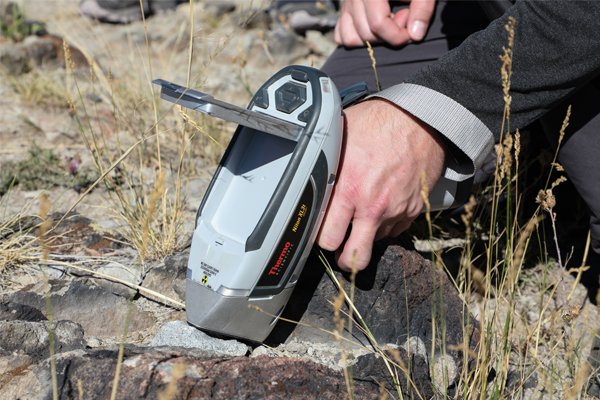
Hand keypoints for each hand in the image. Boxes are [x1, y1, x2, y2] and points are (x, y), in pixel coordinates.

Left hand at [317, 99, 444, 270]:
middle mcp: (371, 206)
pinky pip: (395, 230)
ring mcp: (395, 210)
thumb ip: (325, 165)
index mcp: (348, 190)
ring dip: (365, 235)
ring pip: (374, 243)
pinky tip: (381, 205)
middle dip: (343, 260)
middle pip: (353, 258)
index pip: (327, 238)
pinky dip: (386, 224)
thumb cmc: (378, 123)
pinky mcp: (413, 209)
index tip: (320, 234)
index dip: (320, 239)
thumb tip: (306, 173)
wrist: (419, 119)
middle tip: (339, 250)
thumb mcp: (339, 138)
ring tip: (362, 215)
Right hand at [334, 0, 435, 46]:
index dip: (398, 35)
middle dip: (389, 36)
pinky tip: (375, 28)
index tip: (413, 30)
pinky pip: (341, 34)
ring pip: (351, 37)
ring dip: (374, 38)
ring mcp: (346, 3)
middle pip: (367, 33)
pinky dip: (357, 38)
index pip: (378, 24)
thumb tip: (415, 35)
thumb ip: (422, 8)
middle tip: (405, 18)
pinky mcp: (344, 8)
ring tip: (390, 20)